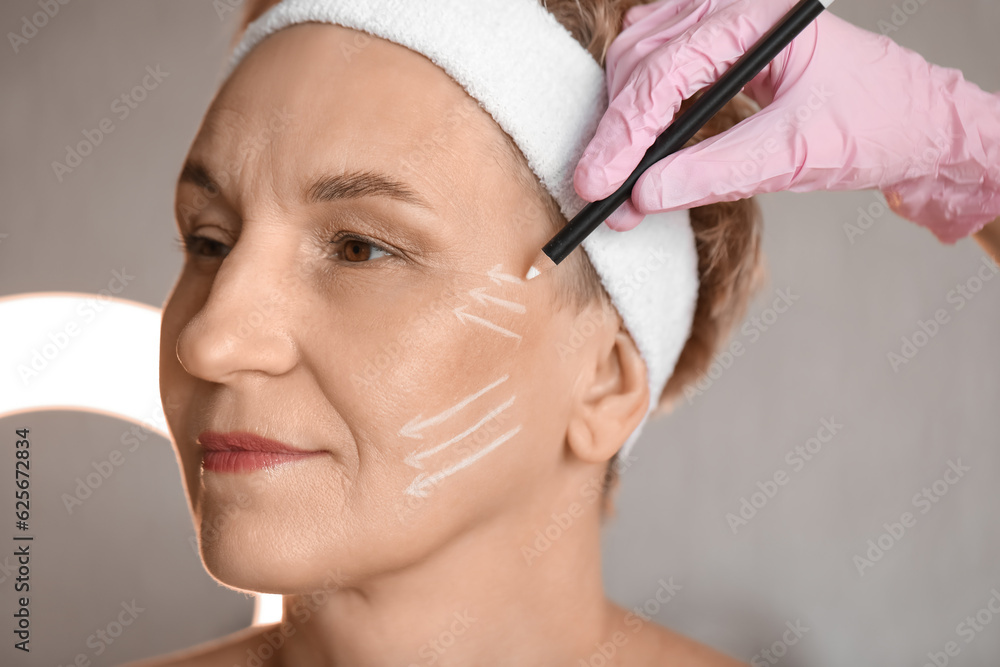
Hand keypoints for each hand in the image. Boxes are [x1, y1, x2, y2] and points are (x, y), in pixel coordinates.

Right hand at [574, 0, 999, 243]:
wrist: (919, 127)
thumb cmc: (876, 126)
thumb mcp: (793, 156)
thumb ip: (712, 173)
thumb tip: (642, 194)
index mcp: (760, 15)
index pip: (668, 70)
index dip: (624, 132)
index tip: (597, 180)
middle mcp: (737, 5)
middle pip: (644, 56)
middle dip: (616, 127)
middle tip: (597, 186)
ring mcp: (729, 19)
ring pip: (643, 54)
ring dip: (622, 113)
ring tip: (613, 171)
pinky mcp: (726, 43)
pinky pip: (661, 58)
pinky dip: (641, 101)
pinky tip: (636, 136)